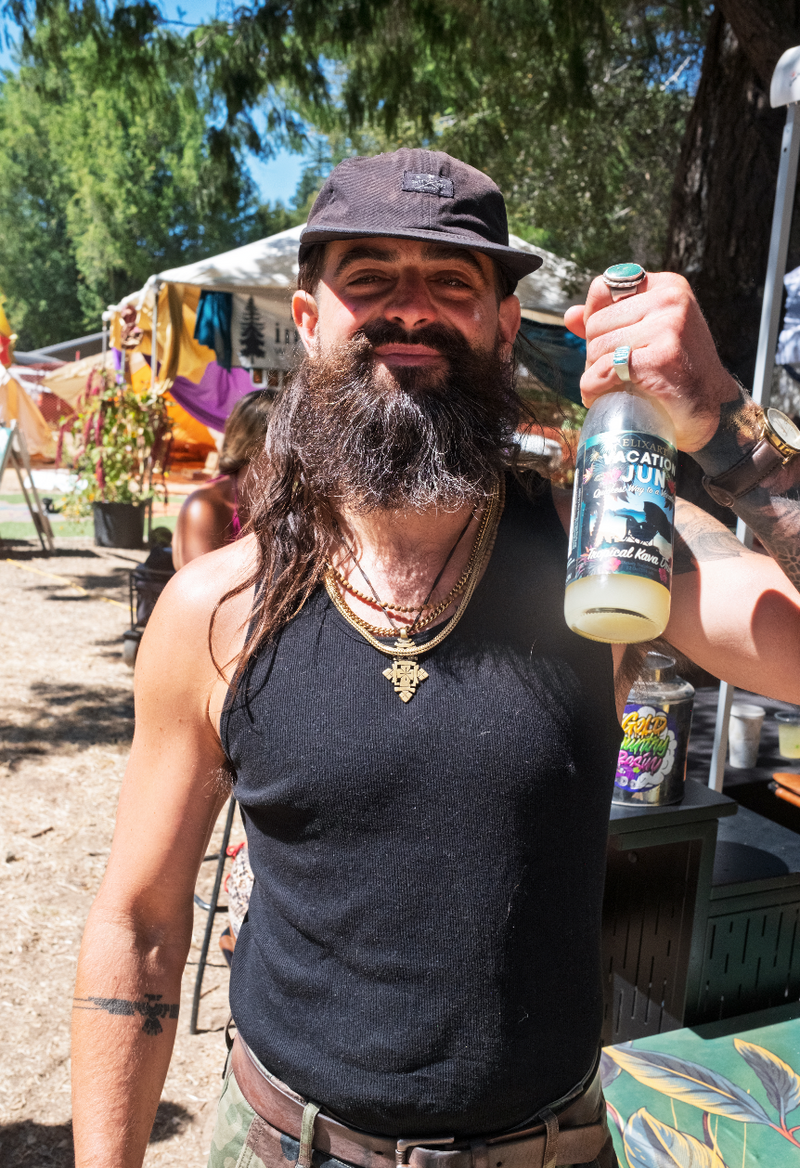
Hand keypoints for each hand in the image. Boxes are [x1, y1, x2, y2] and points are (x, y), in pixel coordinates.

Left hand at [564, 272, 740, 451]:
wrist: (712, 408)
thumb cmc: (676, 371)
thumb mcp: (647, 335)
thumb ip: (610, 321)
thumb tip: (569, 315)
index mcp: (666, 286)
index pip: (602, 288)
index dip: (594, 320)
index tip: (609, 343)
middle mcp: (670, 299)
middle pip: (596, 324)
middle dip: (594, 354)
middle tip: (613, 373)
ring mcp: (668, 326)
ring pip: (596, 349)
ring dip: (594, 374)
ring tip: (613, 385)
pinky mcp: (661, 357)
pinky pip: (604, 371)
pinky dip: (594, 389)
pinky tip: (601, 397)